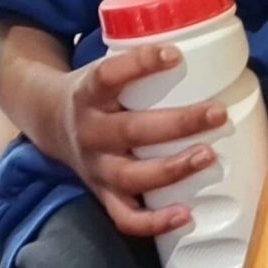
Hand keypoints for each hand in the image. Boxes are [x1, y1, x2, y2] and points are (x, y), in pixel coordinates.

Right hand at [33, 45, 225, 237]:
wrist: (50, 123)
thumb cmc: (94, 94)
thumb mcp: (102, 71)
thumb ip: (136, 64)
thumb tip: (196, 46)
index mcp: (87, 94)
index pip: (108, 75)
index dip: (140, 64)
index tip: (175, 55)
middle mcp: (89, 132)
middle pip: (130, 130)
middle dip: (177, 123)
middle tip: (217, 113)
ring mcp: (96, 167)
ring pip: (131, 176)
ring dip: (172, 168)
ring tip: (207, 156)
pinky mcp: (102, 194)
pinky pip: (126, 217)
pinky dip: (155, 221)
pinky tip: (187, 213)